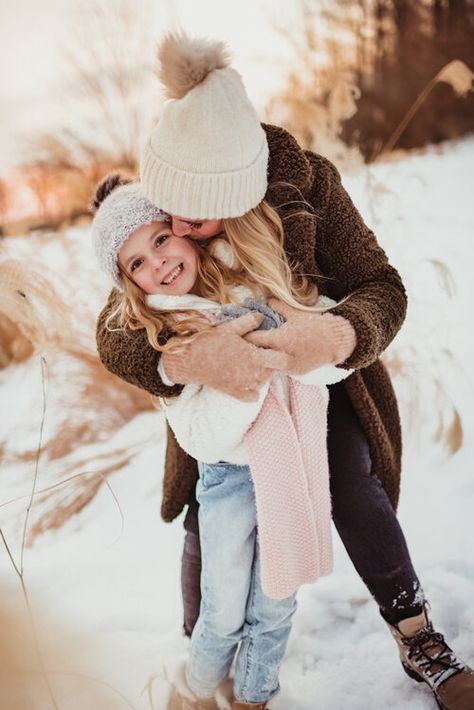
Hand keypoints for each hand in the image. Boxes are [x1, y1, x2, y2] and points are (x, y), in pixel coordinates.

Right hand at [162, 312, 290, 401]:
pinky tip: (246, 380)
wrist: (190, 361)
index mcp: (253, 356)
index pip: (281, 360)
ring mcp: (244, 385)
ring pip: (264, 382)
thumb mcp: (228, 328)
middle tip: (258, 353)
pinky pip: (253, 397)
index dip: (280, 354)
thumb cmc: (209, 342)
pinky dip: (252, 390)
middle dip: (269, 362)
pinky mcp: (235, 393)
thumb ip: (248, 322)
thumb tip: (262, 316)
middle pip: (273, 371)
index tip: (272, 348)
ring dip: (261, 375)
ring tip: (249, 364)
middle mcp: (252, 373)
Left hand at [244, 299, 355, 374]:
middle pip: (256, 357)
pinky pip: (280, 369)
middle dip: (248, 352)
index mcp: (281, 339)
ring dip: (260, 361)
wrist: (335, 340)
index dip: (244, 336)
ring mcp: (290, 366)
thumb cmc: (315, 324)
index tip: (237, 334)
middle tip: (240, 348)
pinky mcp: (296, 372)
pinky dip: (273, 365)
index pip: (254, 340)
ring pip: (267, 366)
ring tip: (251, 356)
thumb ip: (279, 307)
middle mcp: (283, 355)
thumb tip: (266, 301)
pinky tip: (267, 361)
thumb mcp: (296, 313)